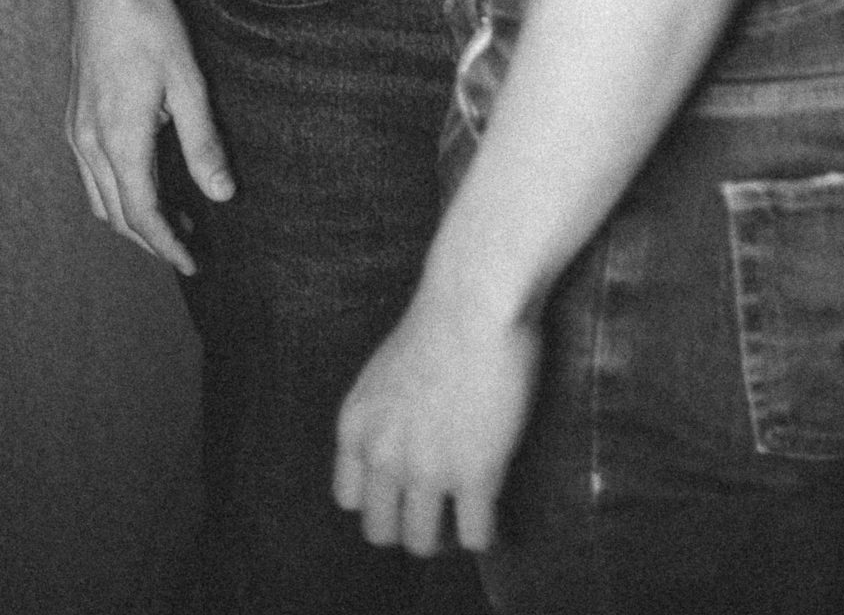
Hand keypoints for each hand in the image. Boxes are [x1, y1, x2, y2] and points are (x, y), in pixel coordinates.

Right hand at [63, 0, 232, 270]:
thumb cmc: (148, 24)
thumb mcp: (187, 83)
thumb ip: (203, 143)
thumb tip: (221, 195)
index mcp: (118, 140)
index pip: (142, 215)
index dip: (168, 246)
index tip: (194, 264)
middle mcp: (89, 143)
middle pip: (117, 215)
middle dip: (152, 240)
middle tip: (191, 249)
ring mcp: (76, 130)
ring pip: (100, 198)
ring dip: (133, 218)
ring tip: (175, 220)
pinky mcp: (75, 116)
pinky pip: (91, 174)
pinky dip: (117, 193)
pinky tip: (145, 180)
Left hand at [333, 277, 540, 556]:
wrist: (477, 299)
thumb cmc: (441, 318)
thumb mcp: (385, 372)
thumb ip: (385, 415)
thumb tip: (404, 445)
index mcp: (356, 427)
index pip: (349, 500)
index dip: (380, 498)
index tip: (405, 489)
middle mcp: (383, 455)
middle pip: (380, 532)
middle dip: (409, 524)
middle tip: (439, 508)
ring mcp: (428, 469)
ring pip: (424, 544)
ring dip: (446, 536)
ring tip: (467, 515)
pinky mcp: (475, 474)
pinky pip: (476, 537)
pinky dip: (485, 534)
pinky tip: (495, 512)